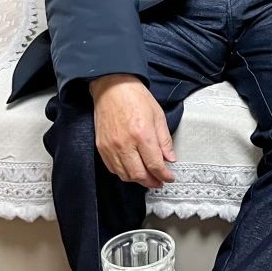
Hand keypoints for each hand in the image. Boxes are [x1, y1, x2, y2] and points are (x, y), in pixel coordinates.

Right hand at [89, 74, 175, 188]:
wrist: (112, 88)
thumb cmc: (135, 97)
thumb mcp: (158, 115)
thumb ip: (164, 140)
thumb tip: (170, 158)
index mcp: (142, 134)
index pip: (155, 164)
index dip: (164, 175)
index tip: (169, 178)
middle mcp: (125, 144)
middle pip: (139, 175)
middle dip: (152, 182)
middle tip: (159, 181)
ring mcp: (111, 147)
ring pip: (125, 175)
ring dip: (138, 180)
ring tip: (147, 178)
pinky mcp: (101, 148)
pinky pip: (113, 168)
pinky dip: (124, 173)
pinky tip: (132, 170)